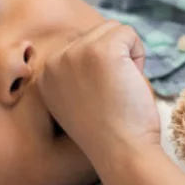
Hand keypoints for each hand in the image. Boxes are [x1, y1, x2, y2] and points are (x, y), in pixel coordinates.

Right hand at [39, 20, 160, 164]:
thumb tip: (92, 46)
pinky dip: (139, 56)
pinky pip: (129, 33)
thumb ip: (75, 75)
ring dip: (126, 57)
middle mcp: (55, 61)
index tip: (99, 101)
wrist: (121, 154)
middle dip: (114, 60)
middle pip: (96, 34)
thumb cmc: (109, 134)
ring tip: (120, 89)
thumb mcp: (76, 101)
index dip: (100, 71)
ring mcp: (75, 53)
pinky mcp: (101, 49)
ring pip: (113, 30)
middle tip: (112, 96)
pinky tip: (129, 84)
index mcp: (45, 75)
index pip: (81, 47)